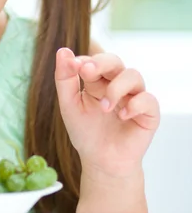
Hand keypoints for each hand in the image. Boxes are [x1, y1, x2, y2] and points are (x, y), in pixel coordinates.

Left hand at [54, 48, 159, 177]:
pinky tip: (123, 116)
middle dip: (101, 63)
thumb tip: (63, 51)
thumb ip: (65, 79)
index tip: (74, 65)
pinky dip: (136, 104)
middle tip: (87, 71)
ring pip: (133, 75)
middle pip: (114, 61)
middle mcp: (116, 84)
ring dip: (116, 87)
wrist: (100, 161)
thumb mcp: (69, 105)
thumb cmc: (84, 131)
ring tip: (104, 107)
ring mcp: (133, 97)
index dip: (84, 60)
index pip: (93, 61)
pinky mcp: (149, 113)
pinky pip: (149, 100)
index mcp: (96, 81)